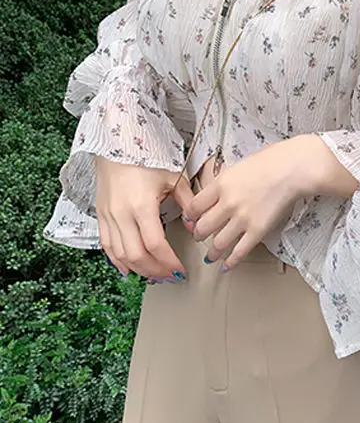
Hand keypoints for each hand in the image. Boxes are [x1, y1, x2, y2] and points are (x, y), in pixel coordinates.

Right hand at [95, 156, 194, 280]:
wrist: (116, 145)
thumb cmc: (148, 158)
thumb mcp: (174, 177)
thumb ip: (188, 203)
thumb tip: (196, 226)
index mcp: (142, 205)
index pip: (155, 244)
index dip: (169, 261)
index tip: (181, 269)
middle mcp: (122, 214)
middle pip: (137, 255)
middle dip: (156, 270)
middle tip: (171, 276)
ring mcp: (108, 217)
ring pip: (120, 255)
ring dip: (139, 269)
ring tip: (156, 275)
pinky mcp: (100, 216)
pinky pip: (107, 246)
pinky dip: (118, 261)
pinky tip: (130, 269)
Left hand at [181, 134, 358, 270]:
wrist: (293, 168)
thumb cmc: (272, 161)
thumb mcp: (239, 166)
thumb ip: (225, 182)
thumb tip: (216, 192)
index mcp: (221, 184)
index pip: (194, 207)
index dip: (190, 216)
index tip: (191, 220)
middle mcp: (228, 203)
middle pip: (202, 227)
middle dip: (198, 235)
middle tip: (199, 236)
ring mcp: (243, 218)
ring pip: (217, 243)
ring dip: (212, 252)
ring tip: (210, 256)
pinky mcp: (258, 230)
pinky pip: (240, 251)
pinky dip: (231, 261)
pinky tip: (226, 265)